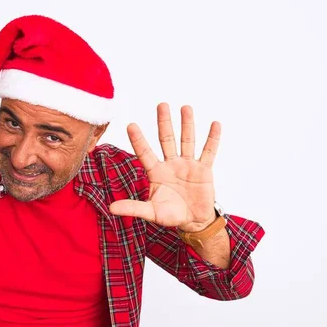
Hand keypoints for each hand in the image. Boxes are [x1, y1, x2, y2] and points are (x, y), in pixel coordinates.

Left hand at [109, 104, 219, 231]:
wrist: (194, 222)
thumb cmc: (170, 215)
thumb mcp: (151, 212)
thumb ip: (133, 207)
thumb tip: (111, 208)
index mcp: (156, 172)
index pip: (145, 152)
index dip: (138, 140)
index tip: (130, 125)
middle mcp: (171, 164)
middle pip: (166, 139)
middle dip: (164, 123)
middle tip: (161, 105)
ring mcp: (188, 165)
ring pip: (187, 140)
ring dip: (187, 124)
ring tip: (185, 107)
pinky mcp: (204, 169)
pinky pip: (209, 152)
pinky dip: (212, 139)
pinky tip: (215, 124)